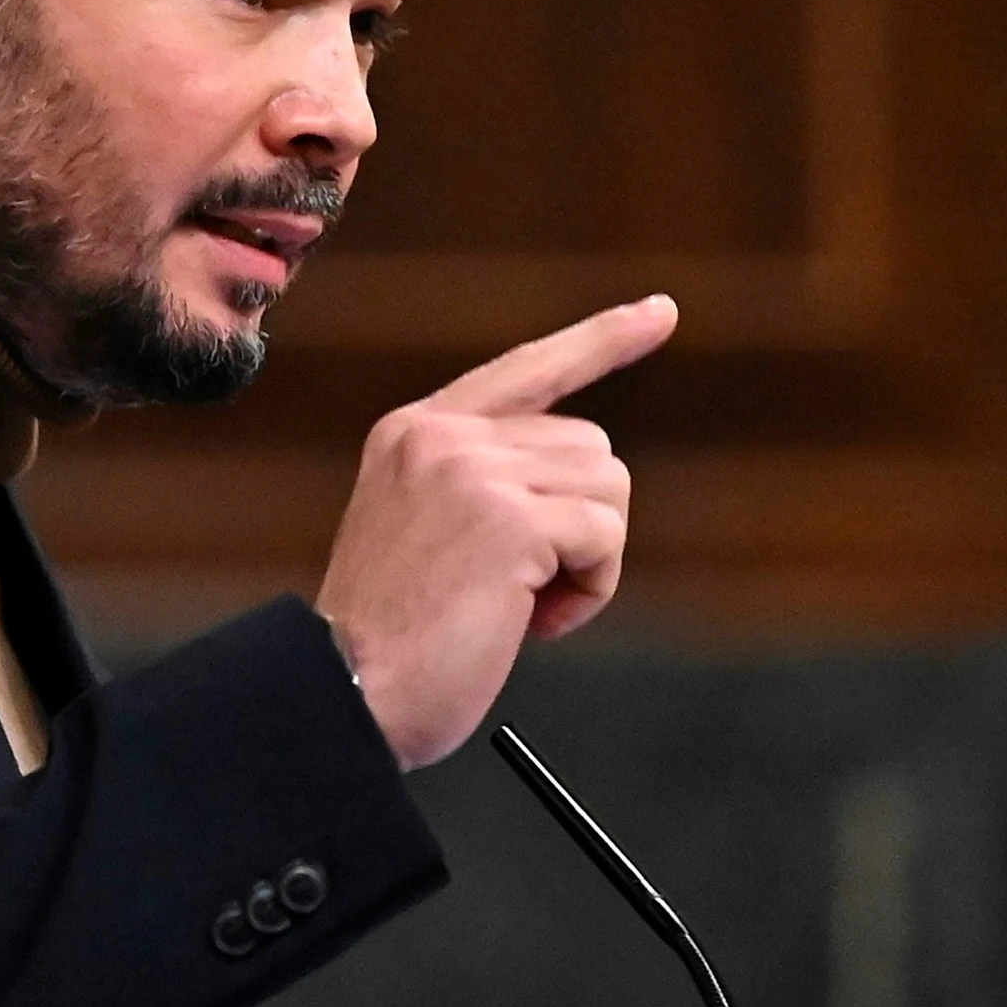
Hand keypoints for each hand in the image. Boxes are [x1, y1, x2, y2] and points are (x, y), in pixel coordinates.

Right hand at [313, 296, 675, 768]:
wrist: (345, 693)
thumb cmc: (389, 643)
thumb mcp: (422, 531)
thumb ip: (482, 484)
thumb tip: (585, 477)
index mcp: (414, 432)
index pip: (529, 368)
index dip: (602, 341)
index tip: (660, 313)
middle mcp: (442, 436)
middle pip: (589, 448)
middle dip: (580, 525)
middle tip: (519, 593)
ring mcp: (474, 470)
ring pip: (606, 488)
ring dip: (586, 561)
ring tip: (519, 607)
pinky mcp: (510, 518)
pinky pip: (604, 537)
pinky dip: (589, 590)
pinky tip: (530, 623)